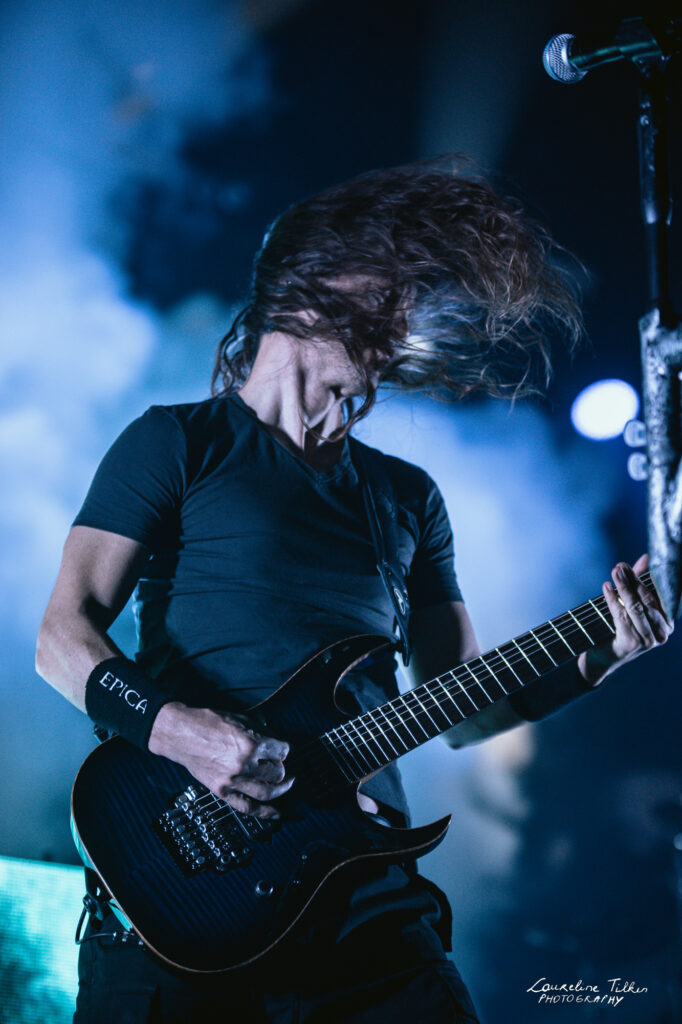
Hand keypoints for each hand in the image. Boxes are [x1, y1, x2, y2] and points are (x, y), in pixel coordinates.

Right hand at [148, 703, 292, 817]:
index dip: (284, 749)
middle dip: (281, 767)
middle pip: (277, 771)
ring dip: (280, 788)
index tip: (281, 749)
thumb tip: (276, 740)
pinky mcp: (222, 791)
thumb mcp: (240, 718)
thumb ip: (261, 730)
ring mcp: (233, 780)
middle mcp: (245, 763)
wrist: (181, 734)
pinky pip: (247, 807)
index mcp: (251, 743)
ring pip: (268, 791)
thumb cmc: (208, 723)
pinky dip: (265, 813)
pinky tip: (276, 813)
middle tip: (279, 763)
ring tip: (285, 783)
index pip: (282, 751)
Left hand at [578, 553, 673, 686]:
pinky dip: (613, 599)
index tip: (644, 560)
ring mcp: (649, 640)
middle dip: (634, 580)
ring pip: (635, 607)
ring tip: (615, 572)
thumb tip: (646, 557)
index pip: (663, 596)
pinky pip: (621, 616)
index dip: (652, 577)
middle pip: (648, 600)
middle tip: (621, 566)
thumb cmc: (620, 627)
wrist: (603, 657)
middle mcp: (663, 633)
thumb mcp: (632, 602)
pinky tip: (606, 587)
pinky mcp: (632, 643)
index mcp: (668, 622)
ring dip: (624, 587)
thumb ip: (640, 581)